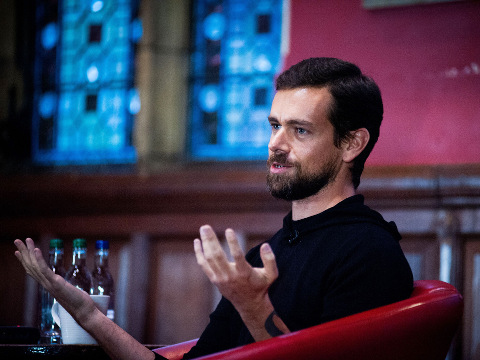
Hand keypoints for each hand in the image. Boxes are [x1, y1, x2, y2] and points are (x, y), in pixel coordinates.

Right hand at [15, 238, 156, 359]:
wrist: (84, 312)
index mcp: (49, 285)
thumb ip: (64, 286)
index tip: (19, 252)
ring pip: (34, 266)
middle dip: (23, 253)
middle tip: (17, 241)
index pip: (33, 271)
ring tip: (24, 240)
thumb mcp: (69, 291)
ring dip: (28, 252)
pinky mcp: (56, 284)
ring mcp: (50, 284)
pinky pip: (44, 270)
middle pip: (30, 266)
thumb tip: (65, 284)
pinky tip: (36, 250)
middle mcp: (46, 285)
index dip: (25, 261)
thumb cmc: (80, 303)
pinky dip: (39, 259)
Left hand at [193, 225, 277, 316]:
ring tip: (204, 229)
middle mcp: (230, 276)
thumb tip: (265, 245)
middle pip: (217, 256)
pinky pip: (203, 265)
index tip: (229, 230)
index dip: (232, 243)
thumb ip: (270, 260)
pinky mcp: (214, 279)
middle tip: (206, 227)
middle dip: (211, 240)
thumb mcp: (271, 275)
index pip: (237, 256)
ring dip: (205, 243)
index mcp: (244, 273)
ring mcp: (220, 278)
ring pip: (209, 259)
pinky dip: (199, 253)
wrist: (249, 304)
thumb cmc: (260, 286)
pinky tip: (197, 242)